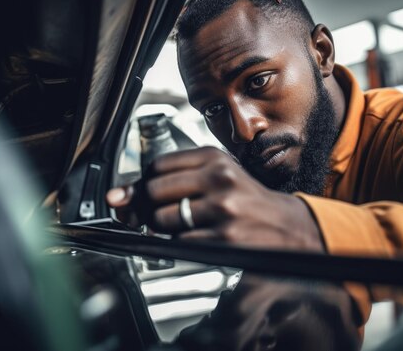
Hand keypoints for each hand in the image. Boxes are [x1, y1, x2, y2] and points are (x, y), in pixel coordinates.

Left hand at [106, 146, 323, 251]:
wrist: (286, 226)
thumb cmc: (246, 199)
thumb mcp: (215, 177)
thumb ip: (169, 180)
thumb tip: (116, 198)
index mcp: (215, 158)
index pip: (157, 165)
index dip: (145, 183)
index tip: (147, 194)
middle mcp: (219, 178)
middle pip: (154, 191)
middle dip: (150, 208)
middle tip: (165, 213)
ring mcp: (222, 208)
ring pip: (163, 219)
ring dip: (166, 228)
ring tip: (188, 225)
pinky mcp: (224, 238)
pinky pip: (180, 242)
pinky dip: (183, 244)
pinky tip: (203, 236)